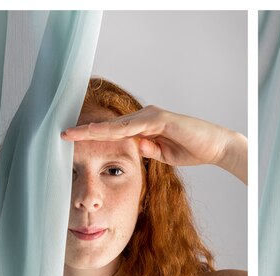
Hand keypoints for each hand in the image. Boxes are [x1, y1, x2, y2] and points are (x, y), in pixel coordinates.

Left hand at [62, 106, 247, 182]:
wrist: (216, 147)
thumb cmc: (193, 150)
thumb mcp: (163, 154)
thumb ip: (147, 149)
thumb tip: (132, 148)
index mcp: (145, 126)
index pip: (114, 132)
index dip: (93, 136)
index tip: (73, 141)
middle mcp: (145, 117)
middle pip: (110, 126)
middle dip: (86, 130)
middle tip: (62, 134)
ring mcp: (152, 116)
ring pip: (117, 124)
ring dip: (94, 129)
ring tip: (73, 134)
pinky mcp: (160, 118)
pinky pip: (133, 125)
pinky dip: (114, 130)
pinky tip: (98, 132)